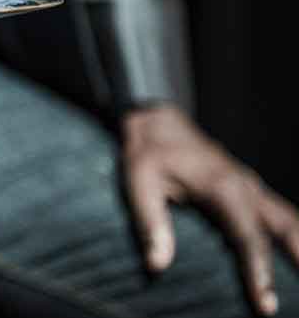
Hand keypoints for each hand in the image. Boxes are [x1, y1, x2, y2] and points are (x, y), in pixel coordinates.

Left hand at [123, 104, 298, 315]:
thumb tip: (157, 266)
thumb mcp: (139, 184)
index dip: (259, 272)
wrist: (157, 122)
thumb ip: (150, 224)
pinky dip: (293, 235)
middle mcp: (245, 186)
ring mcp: (251, 186)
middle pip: (284, 228)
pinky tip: (295, 255)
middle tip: (293, 299)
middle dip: (296, 261)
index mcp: (222, 187)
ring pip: (289, 220)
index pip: (248, 237)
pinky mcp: (249, 189)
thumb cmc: (148, 154)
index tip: (265, 303)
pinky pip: (280, 215)